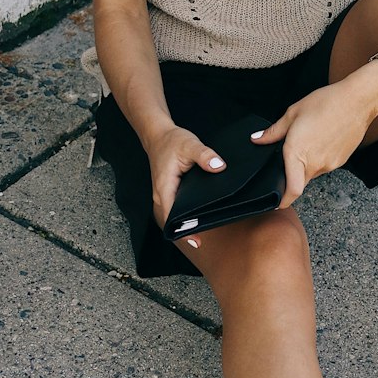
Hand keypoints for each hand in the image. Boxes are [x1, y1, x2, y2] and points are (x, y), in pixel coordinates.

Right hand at [146, 123, 225, 249]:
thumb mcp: (190, 144)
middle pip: (173, 221)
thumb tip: (219, 166)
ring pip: (175, 216)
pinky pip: (177, 209)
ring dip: (187, 224)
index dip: (183, 231)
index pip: (171, 217)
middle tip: (206, 239)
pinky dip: (187, 215)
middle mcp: (161, 195)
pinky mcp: (170, 193)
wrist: (159, 135)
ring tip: (207, 231)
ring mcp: (165, 195)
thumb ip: (204, 155)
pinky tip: (201, 216)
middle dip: (187, 231)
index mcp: (164, 187)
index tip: (196, 241)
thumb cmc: (172, 141)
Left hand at [251, 81, 375, 207]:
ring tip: (310, 141)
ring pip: (312, 173)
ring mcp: (330, 164)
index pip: (292, 190)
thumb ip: (274, 131)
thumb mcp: (293, 113)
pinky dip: (320, 159)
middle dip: (292, 176)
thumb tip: (257, 139)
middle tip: (290, 157)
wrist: (357, 101)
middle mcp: (314, 163)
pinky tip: (322, 140)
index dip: (283, 201)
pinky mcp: (341, 161)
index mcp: (297, 153)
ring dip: (307, 164)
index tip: (277, 203)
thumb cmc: (326, 103)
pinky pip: (325, 166)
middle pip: (300, 182)